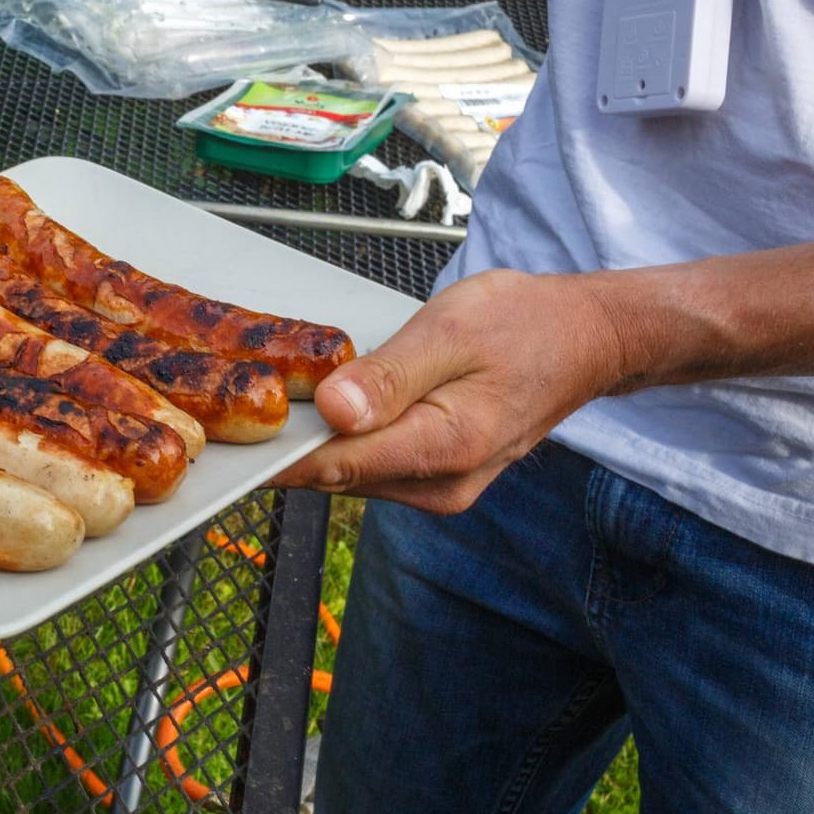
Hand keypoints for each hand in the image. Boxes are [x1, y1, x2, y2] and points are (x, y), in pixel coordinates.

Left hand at [270, 269, 624, 513]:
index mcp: (446, 448)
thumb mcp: (452, 331)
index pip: (337, 465)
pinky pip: (373, 465)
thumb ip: (391, 376)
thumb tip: (333, 411)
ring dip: (316, 444)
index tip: (227, 443)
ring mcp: (441, 489)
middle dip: (289, 446)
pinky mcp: (437, 479)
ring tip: (274, 403)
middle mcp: (442, 486)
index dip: (276, 456)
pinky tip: (327, 410)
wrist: (586, 339)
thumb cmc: (525, 324)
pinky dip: (345, 442)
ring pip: (352, 473)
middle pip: (338, 475)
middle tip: (236, 409)